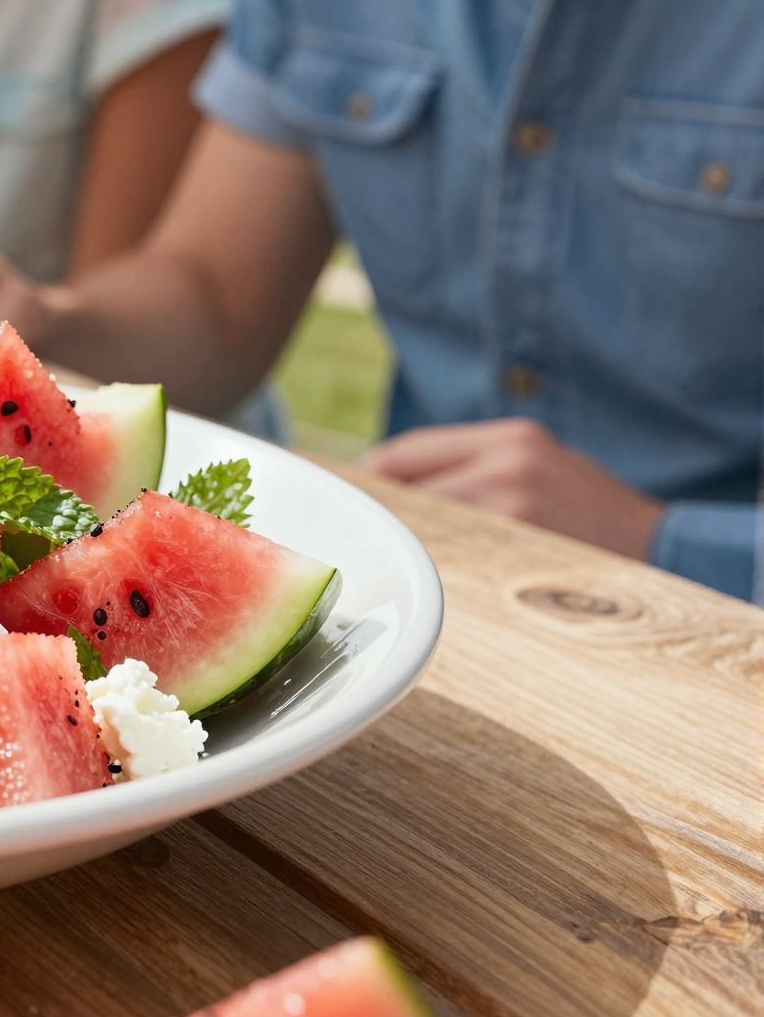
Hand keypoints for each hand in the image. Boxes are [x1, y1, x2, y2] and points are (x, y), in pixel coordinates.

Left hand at [363, 417, 663, 560]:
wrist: (666, 550)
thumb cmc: (592, 514)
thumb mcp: (538, 467)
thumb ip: (475, 469)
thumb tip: (397, 488)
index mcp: (508, 437)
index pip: (406, 451)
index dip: (371, 477)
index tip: (351, 500)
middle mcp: (506, 459)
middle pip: (402, 482)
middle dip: (380, 510)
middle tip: (359, 536)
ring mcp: (511, 499)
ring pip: (421, 518)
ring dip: (402, 539)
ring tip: (391, 560)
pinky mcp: (516, 538)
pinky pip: (449, 551)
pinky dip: (431, 563)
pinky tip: (426, 579)